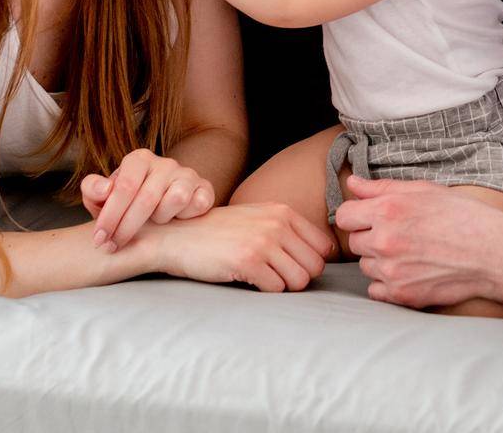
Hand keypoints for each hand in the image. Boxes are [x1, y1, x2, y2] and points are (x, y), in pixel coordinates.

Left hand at [81, 148, 213, 252]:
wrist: (159, 211)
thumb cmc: (126, 205)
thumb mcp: (102, 199)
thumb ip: (93, 190)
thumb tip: (105, 189)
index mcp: (139, 160)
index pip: (124, 187)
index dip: (110, 216)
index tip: (99, 239)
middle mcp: (165, 163)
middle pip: (147, 198)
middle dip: (127, 227)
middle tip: (113, 246)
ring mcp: (188, 175)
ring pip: (176, 198)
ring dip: (161, 218)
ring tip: (153, 223)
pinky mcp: (205, 189)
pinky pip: (199, 203)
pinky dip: (186, 216)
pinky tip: (175, 221)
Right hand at [146, 202, 334, 291]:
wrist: (178, 236)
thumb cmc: (219, 233)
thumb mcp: (258, 219)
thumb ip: (287, 230)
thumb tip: (324, 255)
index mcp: (283, 212)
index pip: (324, 247)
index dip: (310, 262)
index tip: (291, 266)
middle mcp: (277, 223)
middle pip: (315, 267)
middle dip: (298, 278)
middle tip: (274, 276)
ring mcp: (263, 241)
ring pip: (299, 281)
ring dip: (282, 286)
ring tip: (261, 278)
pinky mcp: (248, 261)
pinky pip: (277, 289)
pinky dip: (265, 291)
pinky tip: (248, 280)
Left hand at [334, 176, 502, 308]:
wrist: (493, 253)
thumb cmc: (462, 216)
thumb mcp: (424, 191)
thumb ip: (382, 188)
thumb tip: (352, 183)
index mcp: (388, 210)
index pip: (344, 216)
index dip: (357, 215)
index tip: (372, 218)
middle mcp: (385, 241)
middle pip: (354, 242)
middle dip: (370, 238)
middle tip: (400, 235)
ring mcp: (392, 271)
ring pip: (366, 266)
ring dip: (380, 261)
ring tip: (410, 253)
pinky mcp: (401, 295)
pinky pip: (375, 290)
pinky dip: (386, 284)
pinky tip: (409, 272)